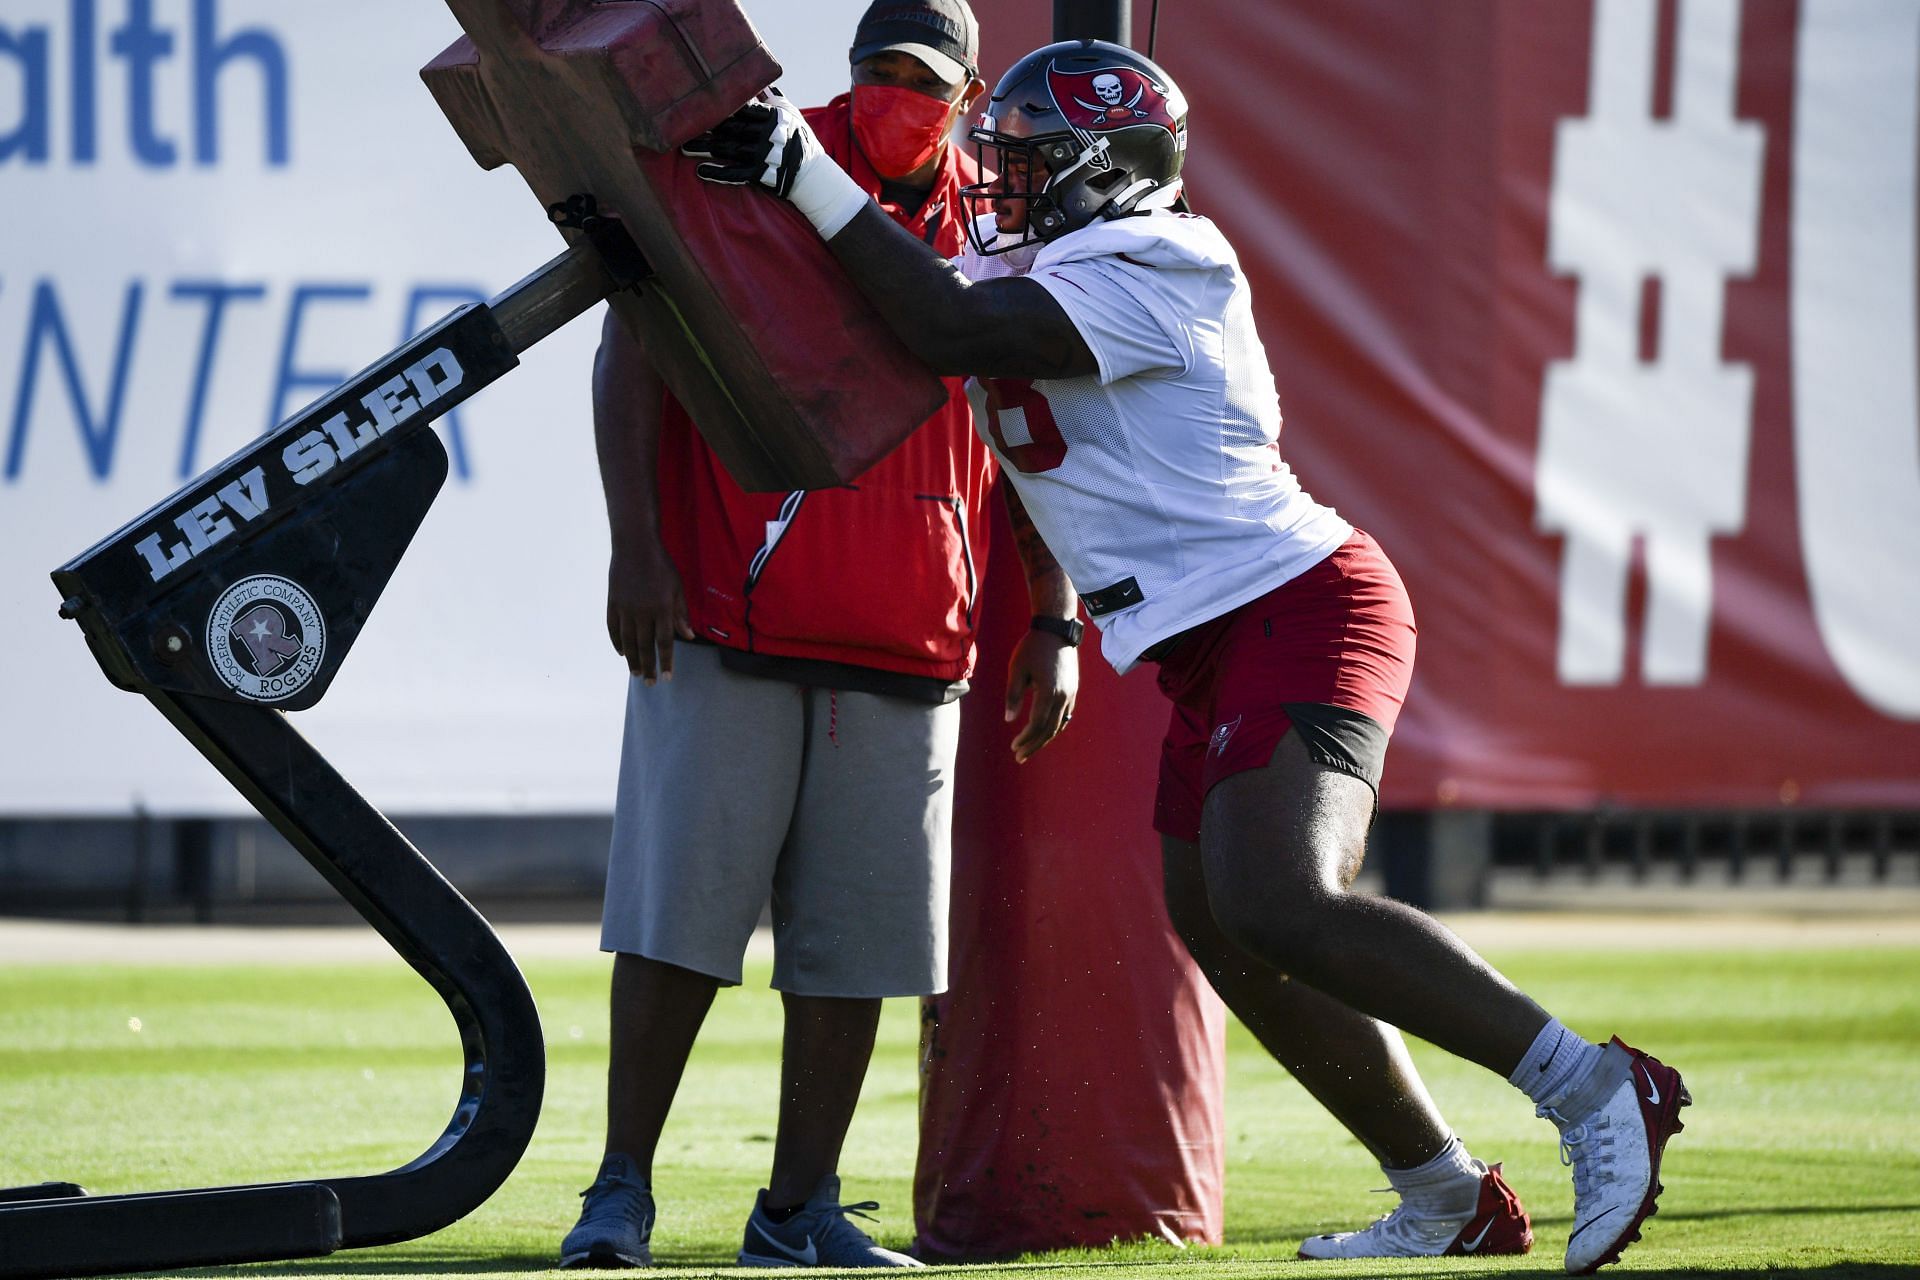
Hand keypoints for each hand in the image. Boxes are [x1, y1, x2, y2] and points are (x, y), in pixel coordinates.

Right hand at [606, 536, 693, 685]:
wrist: (634, 546)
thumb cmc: (661, 566)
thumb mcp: (677, 588)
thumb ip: (681, 614)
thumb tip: (690, 637)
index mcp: (661, 608)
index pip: (665, 642)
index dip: (666, 661)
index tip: (668, 677)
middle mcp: (642, 611)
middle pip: (645, 646)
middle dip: (649, 667)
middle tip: (651, 684)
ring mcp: (625, 608)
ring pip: (628, 641)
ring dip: (632, 660)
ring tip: (636, 674)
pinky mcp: (612, 603)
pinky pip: (613, 629)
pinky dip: (617, 642)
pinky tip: (622, 653)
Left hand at [684, 90, 868, 234]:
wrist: (814, 176)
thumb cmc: (800, 141)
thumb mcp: (791, 116)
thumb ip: (773, 100)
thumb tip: (761, 82)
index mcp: (772, 117)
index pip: (741, 108)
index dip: (720, 106)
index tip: (699, 101)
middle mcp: (766, 135)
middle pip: (730, 128)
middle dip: (706, 126)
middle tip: (681, 124)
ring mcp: (763, 155)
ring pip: (728, 149)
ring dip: (705, 148)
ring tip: (684, 146)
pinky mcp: (761, 175)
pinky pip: (735, 174)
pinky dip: (718, 173)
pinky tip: (701, 171)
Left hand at [1004, 628, 1079, 763]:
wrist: (1057, 630)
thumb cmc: (1032, 648)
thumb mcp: (1017, 669)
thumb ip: (1013, 695)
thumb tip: (1009, 720)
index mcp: (1049, 692)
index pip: (1037, 724)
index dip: (1025, 739)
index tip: (1013, 747)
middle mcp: (1063, 696)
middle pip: (1049, 730)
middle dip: (1034, 745)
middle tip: (1020, 757)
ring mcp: (1071, 694)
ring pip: (1059, 725)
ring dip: (1044, 739)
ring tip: (1030, 749)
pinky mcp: (1073, 690)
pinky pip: (1065, 715)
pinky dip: (1055, 727)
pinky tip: (1045, 732)